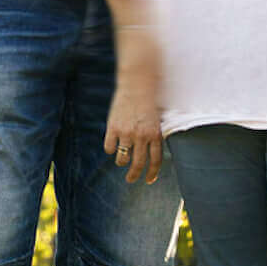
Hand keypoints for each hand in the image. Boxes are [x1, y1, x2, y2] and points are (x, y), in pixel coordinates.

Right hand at [104, 69, 163, 183]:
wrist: (137, 85)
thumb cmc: (148, 102)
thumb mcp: (156, 121)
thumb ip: (154, 137)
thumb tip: (151, 157)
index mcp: (155, 135)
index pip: (155, 161)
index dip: (151, 173)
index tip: (148, 180)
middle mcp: (142, 136)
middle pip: (138, 164)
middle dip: (134, 175)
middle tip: (130, 179)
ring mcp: (127, 133)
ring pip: (122, 159)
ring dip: (121, 162)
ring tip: (121, 160)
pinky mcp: (113, 128)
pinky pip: (109, 148)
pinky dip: (110, 149)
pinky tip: (112, 145)